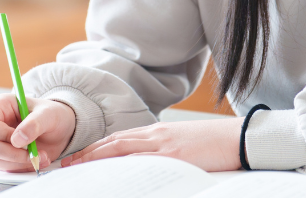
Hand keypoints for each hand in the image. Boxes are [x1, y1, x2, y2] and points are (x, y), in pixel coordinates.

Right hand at [0, 93, 75, 171]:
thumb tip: (17, 140)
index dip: (3, 136)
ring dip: (19, 162)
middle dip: (14, 153)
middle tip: (35, 152)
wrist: (58, 129)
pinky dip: (21, 167)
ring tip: (40, 156)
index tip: (23, 141)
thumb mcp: (48, 115)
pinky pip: (3, 167)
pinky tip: (35, 159)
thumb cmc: (51, 115)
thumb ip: (34, 124)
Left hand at [61, 118, 242, 171]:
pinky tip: (110, 172)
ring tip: (78, 167)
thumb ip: (162, 152)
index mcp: (157, 132)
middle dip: (88, 153)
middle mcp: (155, 135)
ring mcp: (163, 144)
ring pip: (121, 149)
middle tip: (67, 163)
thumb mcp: (183, 144)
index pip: (119, 139)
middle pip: (113, 142)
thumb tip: (144, 166)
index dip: (96, 148)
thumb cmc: (214, 144)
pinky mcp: (174, 154)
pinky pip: (141, 160)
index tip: (78, 157)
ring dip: (97, 158)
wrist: (238, 137)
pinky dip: (123, 165)